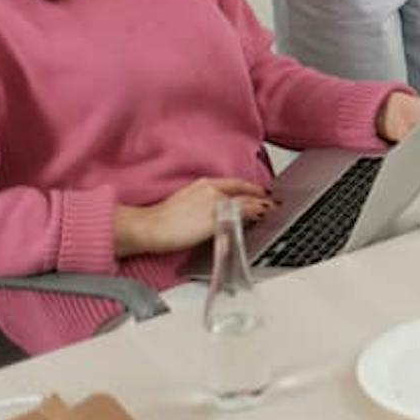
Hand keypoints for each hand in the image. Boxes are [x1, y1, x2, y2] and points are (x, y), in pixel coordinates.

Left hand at [117, 178, 270, 256]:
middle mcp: (204, 188)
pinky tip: (222, 216)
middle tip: (264, 203)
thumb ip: (241, 209)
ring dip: (237, 200)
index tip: (272, 202)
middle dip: (250, 194)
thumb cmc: (175, 226)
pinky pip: (212, 203)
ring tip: (248, 209)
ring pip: (223, 195)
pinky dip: (224, 207)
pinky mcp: (184, 209)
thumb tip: (262, 205)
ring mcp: (193, 198)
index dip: (260, 195)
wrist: (147, 233)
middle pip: (234, 189)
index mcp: (213, 186)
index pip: (244, 187)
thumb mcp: (217, 217)